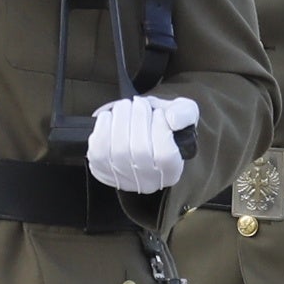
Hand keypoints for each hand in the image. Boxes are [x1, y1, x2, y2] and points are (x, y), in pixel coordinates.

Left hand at [84, 92, 201, 194]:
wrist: (136, 131)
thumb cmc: (161, 123)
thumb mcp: (183, 114)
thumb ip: (185, 113)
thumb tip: (172, 119)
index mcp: (172, 171)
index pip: (166, 155)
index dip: (160, 129)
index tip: (158, 113)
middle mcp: (148, 181)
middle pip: (140, 151)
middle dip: (138, 118)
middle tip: (138, 103)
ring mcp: (123, 178)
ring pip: (119, 149)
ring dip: (121, 119)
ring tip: (125, 106)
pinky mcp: (101, 170)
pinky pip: (99, 149)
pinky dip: (103, 127)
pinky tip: (110, 117)